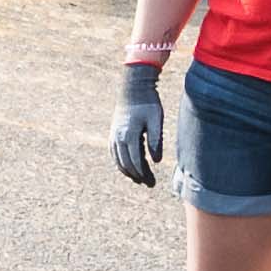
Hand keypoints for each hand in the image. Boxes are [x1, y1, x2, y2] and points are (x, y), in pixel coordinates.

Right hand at [111, 64, 164, 187]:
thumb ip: (156, 140)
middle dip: (136, 175)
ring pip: (118, 160)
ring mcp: (114, 135)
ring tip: (138, 178)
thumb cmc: (148, 102)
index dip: (143, 174)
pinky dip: (120, 162)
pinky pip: (114, 153)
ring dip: (127, 171)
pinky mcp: (114, 132)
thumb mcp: (155, 120)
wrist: (133, 87)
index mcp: (129, 136)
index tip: (152, 182)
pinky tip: (127, 165)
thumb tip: (156, 161)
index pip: (135, 162)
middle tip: (148, 183)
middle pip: (125, 164)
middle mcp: (118, 138)